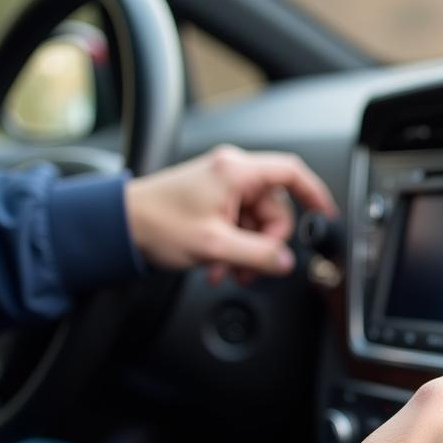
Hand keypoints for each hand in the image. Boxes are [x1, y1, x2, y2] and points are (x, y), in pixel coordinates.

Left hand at [124, 144, 334, 282]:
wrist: (117, 226)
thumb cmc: (155, 224)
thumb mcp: (215, 245)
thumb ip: (258, 255)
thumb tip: (285, 263)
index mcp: (235, 172)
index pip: (292, 173)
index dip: (315, 194)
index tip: (325, 216)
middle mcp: (230, 173)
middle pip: (276, 209)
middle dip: (267, 243)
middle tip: (251, 266)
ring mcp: (220, 187)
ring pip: (257, 222)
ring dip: (247, 251)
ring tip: (227, 270)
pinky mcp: (211, 201)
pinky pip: (239, 226)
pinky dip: (234, 247)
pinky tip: (218, 264)